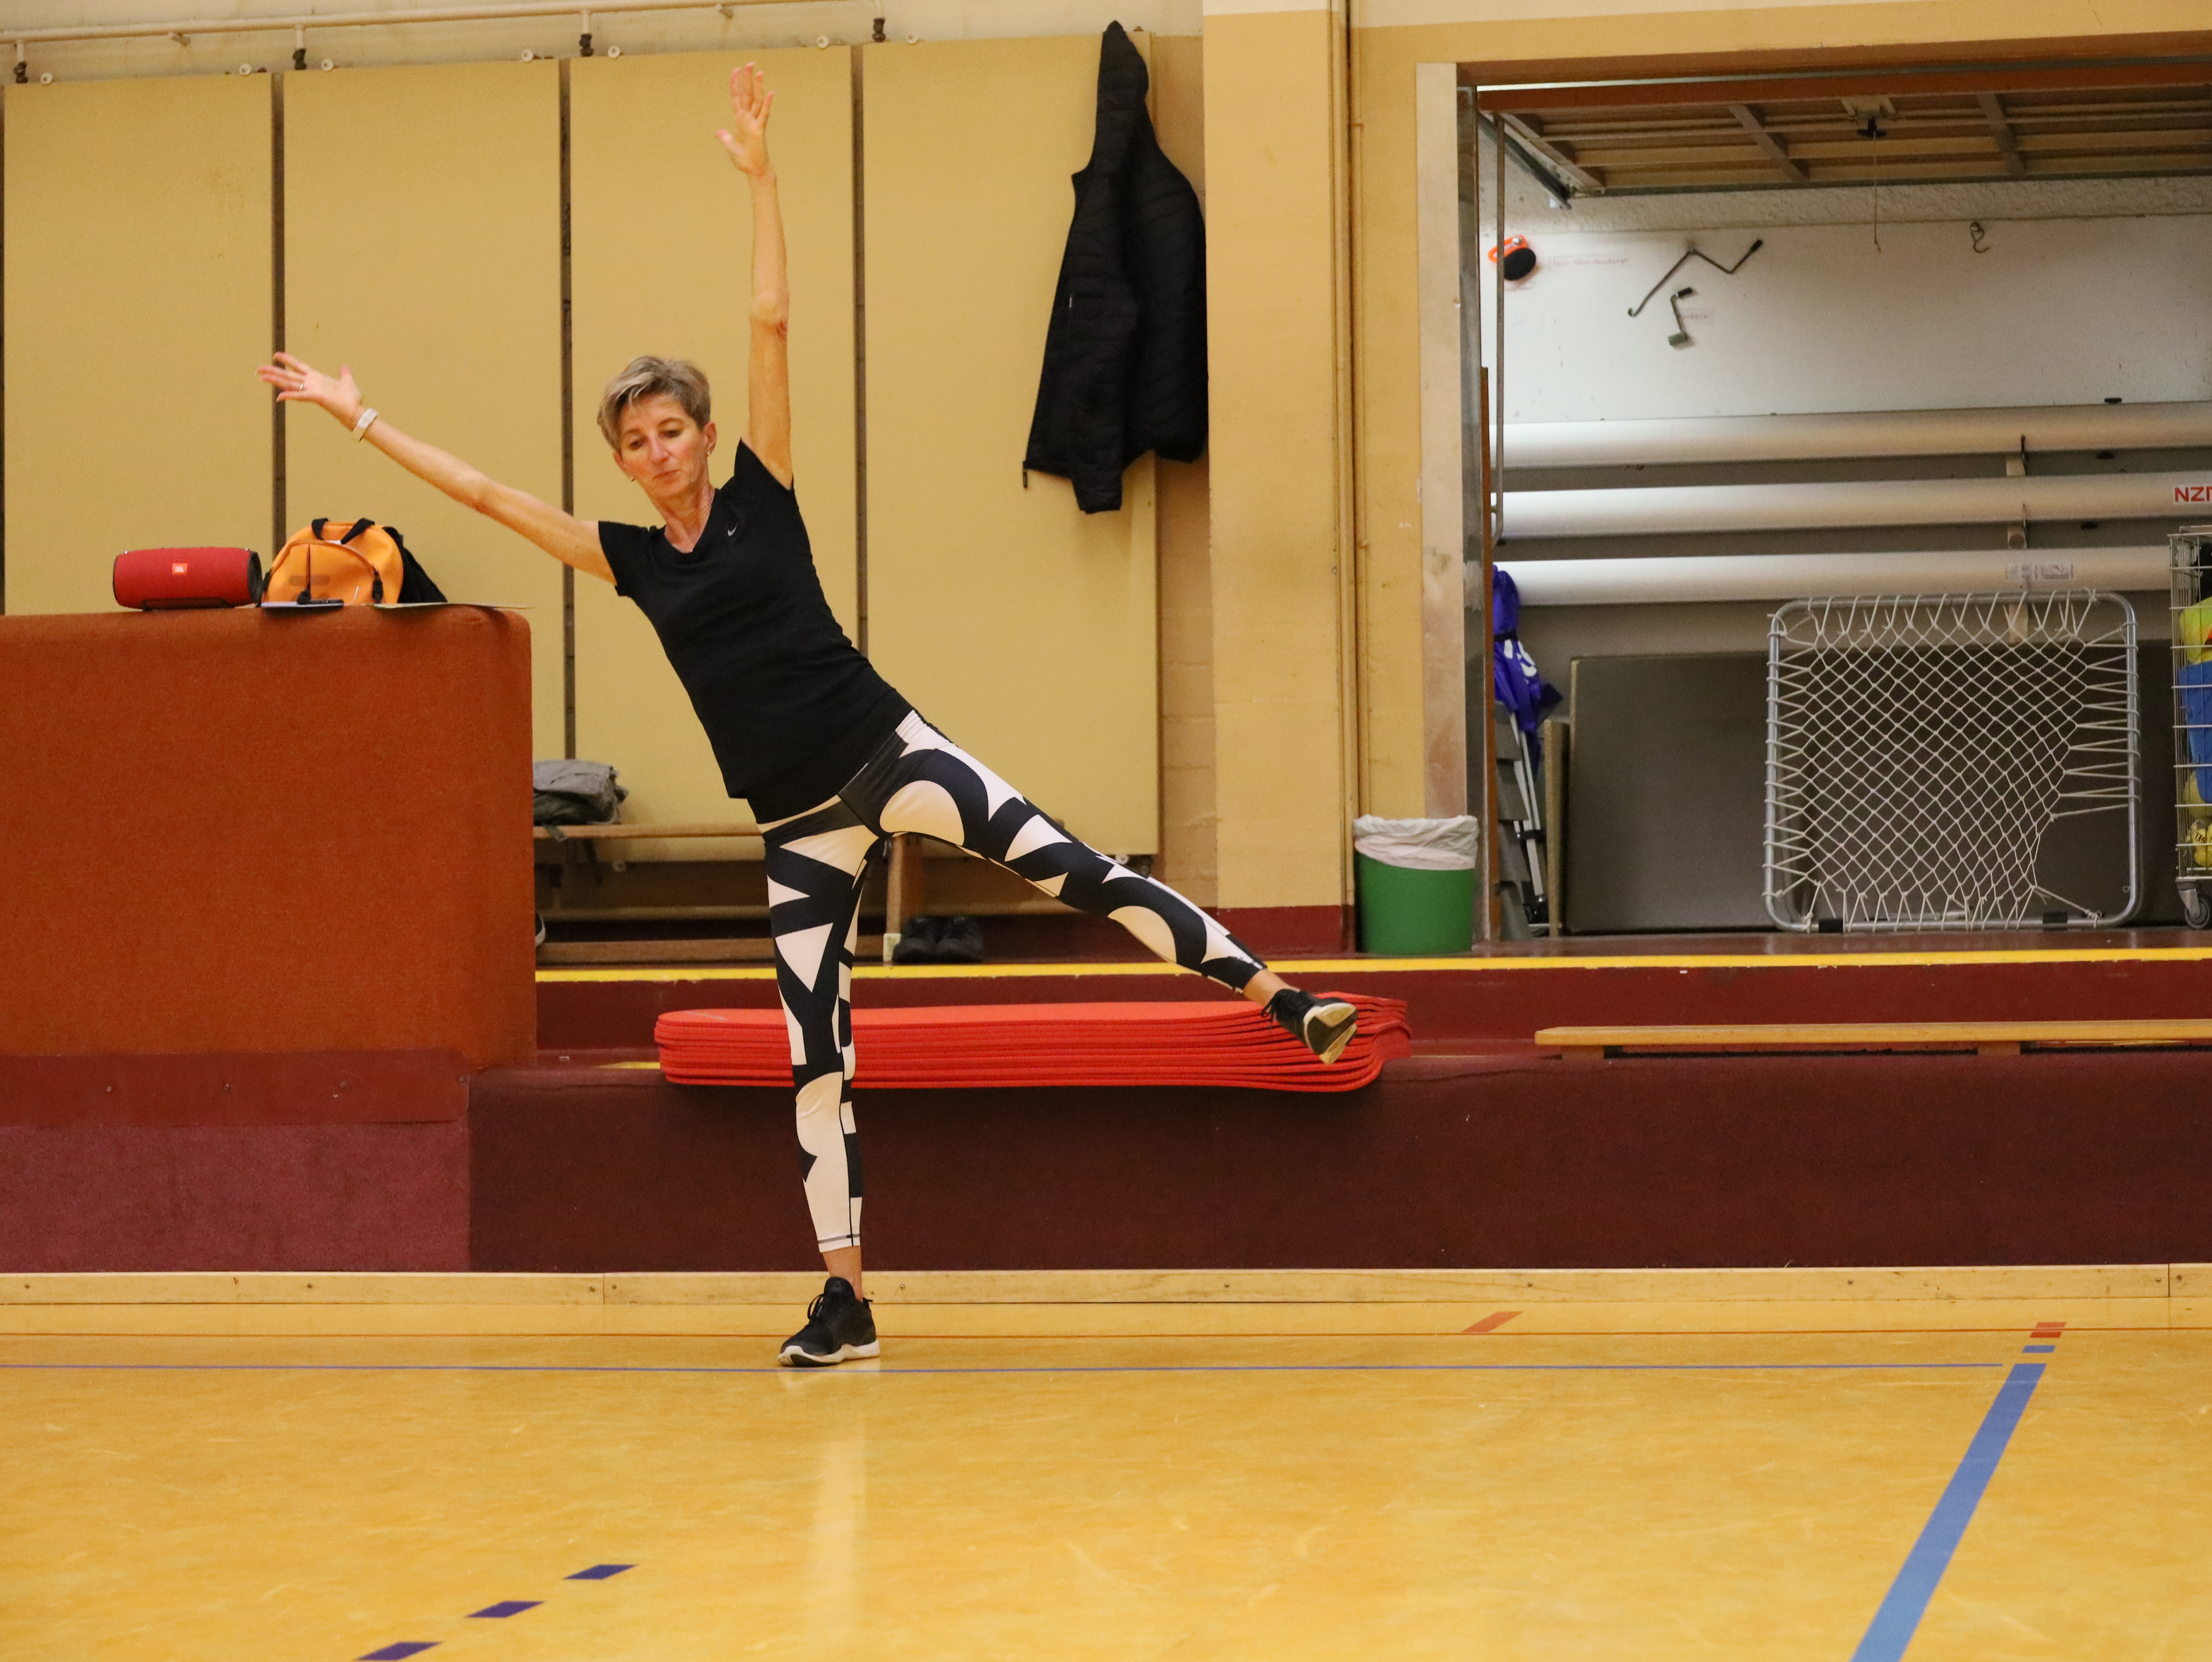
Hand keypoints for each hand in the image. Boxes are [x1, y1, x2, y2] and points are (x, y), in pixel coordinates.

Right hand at [257, 351, 364, 426]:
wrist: (356, 412)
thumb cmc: (352, 400)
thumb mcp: (348, 382)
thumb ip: (344, 374)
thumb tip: (344, 367)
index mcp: (317, 378)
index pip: (299, 366)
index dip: (288, 360)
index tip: (276, 355)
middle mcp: (312, 384)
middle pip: (288, 375)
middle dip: (273, 371)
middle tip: (258, 369)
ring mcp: (312, 390)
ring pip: (290, 384)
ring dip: (275, 380)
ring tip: (261, 377)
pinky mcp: (316, 398)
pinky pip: (301, 396)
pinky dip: (290, 396)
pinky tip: (278, 397)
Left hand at [716, 62, 773, 176]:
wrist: (753, 171)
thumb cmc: (744, 160)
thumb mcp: (730, 146)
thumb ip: (725, 137)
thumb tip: (719, 132)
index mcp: (740, 120)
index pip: (737, 98)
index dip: (735, 84)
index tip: (736, 70)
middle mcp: (748, 118)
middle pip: (747, 94)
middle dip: (747, 79)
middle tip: (749, 63)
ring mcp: (755, 123)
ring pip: (756, 101)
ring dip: (757, 86)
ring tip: (759, 71)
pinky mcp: (760, 131)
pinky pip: (764, 115)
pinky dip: (767, 104)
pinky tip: (770, 93)